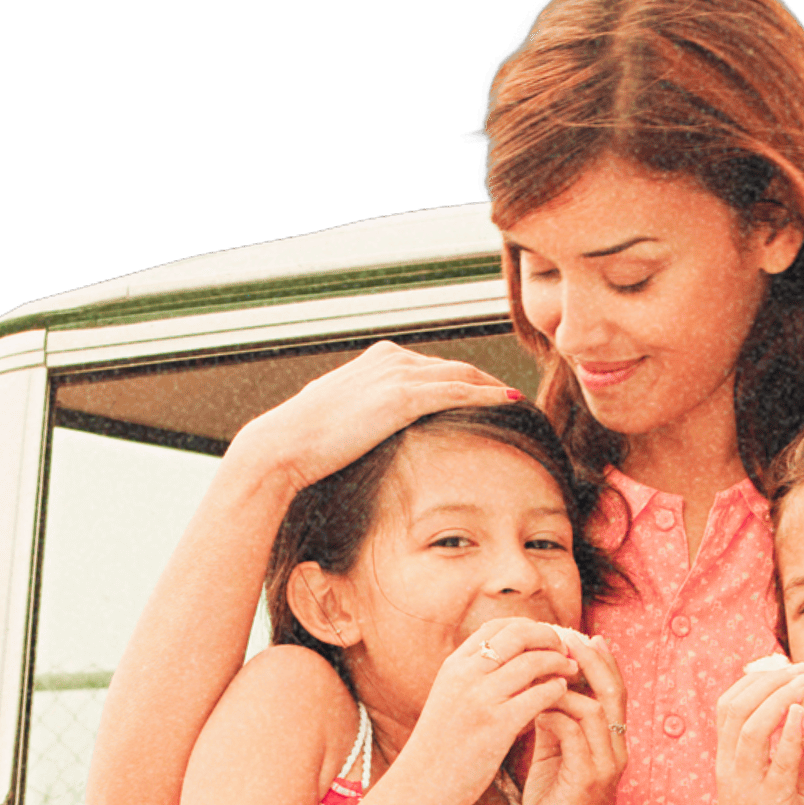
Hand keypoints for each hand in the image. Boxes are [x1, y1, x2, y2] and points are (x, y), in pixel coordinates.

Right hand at [230, 341, 518, 491]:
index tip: (485, 395)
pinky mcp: (402, 398)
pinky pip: (457, 392)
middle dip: (485, 381)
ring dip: (494, 387)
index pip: (432, 367)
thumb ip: (359, 416)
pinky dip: (487, 395)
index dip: (462, 381)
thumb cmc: (303, 441)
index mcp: (378, 361)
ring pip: (461, 375)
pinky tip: (510, 402)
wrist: (285, 445)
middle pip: (453, 367)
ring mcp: (397, 375)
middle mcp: (391, 359)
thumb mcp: (336, 418)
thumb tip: (361, 432)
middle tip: (512, 397)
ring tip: (519, 401)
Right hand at [403, 619, 580, 804]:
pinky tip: (562, 695)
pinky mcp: (498, 725)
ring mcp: (481, 698)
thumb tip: (511, 660)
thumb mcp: (449, 699)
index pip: (498, 626)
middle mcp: (466, 675)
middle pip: (520, 635)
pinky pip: (539, 695)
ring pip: (533, 662)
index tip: (546, 639)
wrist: (421, 785)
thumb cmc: (440, 747)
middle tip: (566, 651)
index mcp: (454, 665)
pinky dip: (556, 690)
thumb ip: (474, 677)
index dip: (529, 627)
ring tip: (571, 671)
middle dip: (549, 637)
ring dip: (559, 663)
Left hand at [516, 632, 627, 804]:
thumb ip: (556, 722)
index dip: (602, 662)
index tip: (582, 635)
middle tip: (569, 636)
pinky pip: (575, 732)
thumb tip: (545, 687)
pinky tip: (534, 706)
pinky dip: (554, 713)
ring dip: (566, 685)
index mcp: (611, 745)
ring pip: (595, 708)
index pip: (614, 692)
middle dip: (593, 660)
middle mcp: (617, 752)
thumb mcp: (554, 755)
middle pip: (614, 692)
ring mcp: (607, 766)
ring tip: (541, 670)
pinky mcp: (589, 779)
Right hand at [714, 663, 803, 804]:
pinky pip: (776, 760)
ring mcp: (745, 785)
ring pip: (750, 726)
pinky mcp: (768, 802)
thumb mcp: (779, 786)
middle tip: (802, 669)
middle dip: (769, 680)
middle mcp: (729, 768)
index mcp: (727, 761)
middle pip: (735, 707)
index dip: (755, 680)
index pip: (728, 705)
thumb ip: (790, 755)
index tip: (786, 668)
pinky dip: (790, 732)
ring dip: (780, 698)